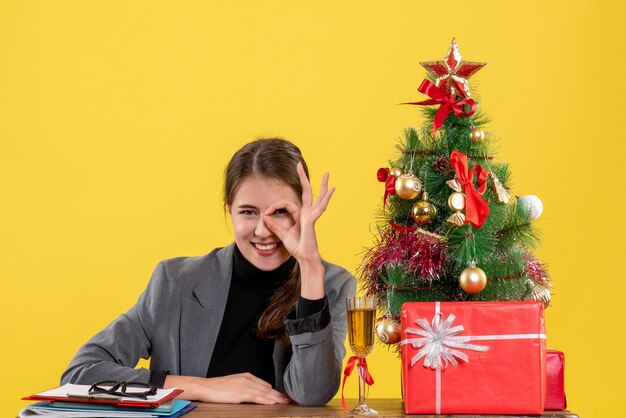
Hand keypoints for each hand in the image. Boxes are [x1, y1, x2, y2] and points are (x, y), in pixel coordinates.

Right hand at [164, 373, 289, 403]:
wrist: (205, 387)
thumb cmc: (218, 387)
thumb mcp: (234, 383)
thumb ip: (247, 386)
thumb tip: (258, 392)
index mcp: (247, 376)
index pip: (265, 385)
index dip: (274, 392)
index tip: (282, 396)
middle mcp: (248, 379)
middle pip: (267, 388)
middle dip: (278, 395)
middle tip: (289, 400)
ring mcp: (244, 386)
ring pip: (264, 393)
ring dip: (276, 399)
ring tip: (285, 403)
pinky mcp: (240, 394)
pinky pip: (256, 397)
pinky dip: (266, 400)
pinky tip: (272, 403)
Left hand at [262, 163, 334, 264]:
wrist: (304, 258)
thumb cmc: (297, 247)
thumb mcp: (282, 234)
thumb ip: (274, 225)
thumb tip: (264, 216)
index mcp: (300, 215)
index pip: (286, 204)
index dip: (274, 206)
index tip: (266, 213)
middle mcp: (307, 213)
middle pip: (307, 192)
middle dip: (303, 178)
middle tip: (299, 165)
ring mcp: (312, 216)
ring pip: (317, 197)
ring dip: (323, 185)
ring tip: (328, 174)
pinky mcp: (313, 220)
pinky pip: (318, 207)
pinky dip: (326, 198)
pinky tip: (332, 190)